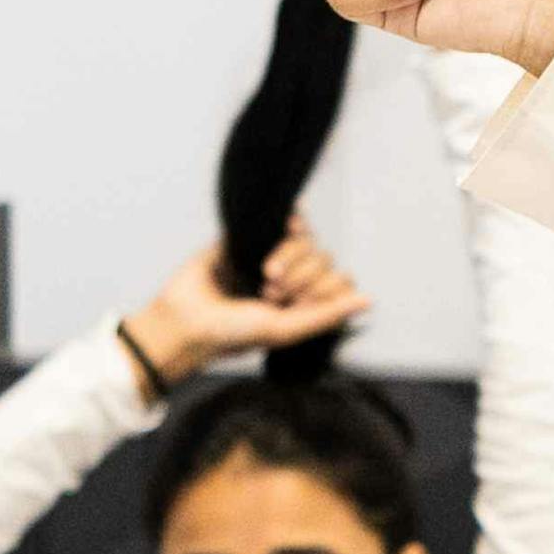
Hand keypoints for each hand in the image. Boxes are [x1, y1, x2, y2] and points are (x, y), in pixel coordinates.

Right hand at [120, 222, 363, 388]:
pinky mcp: (249, 237)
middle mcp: (292, 280)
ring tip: (262, 276)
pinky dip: (292, 220)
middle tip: (270, 293)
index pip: (339, 281)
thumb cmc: (232, 334)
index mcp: (304, 304)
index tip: (294, 302)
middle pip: (323, 259)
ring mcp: (270, 255)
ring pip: (306, 239)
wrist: (184, 318)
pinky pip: (283, 219)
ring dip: (289, 256)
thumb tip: (369, 300)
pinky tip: (286, 226)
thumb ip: (327, 315)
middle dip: (300, 277)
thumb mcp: (284, 330)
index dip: (323, 287)